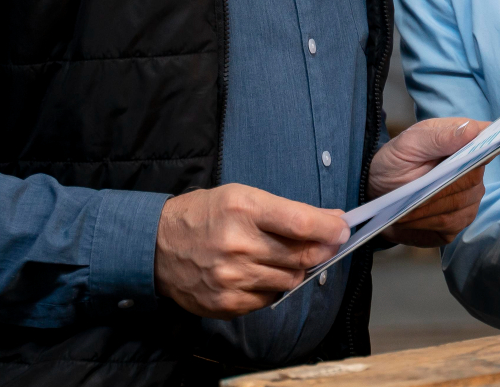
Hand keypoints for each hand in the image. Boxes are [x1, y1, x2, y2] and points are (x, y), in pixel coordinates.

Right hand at [153, 184, 349, 317]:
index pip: (301, 223)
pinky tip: (260, 273)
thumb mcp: (241, 196)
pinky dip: (273, 287)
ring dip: (296, 269)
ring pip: (290, 280)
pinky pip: (269, 299)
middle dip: (321, 250)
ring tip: (282, 257)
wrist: (155, 246)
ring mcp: (231, 278)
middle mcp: (237, 245)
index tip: (344, 229)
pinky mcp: (226, 303)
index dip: (330, 228)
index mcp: (243, 209)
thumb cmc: (204, 216)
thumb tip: (331, 221)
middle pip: (301, 255)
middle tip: (327, 244)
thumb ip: (286, 211)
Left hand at [369, 117, 490, 246]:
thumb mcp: (409, 143)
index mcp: (464, 141)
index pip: (490, 142)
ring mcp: (469, 198)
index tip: (479, 155)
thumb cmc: (396, 161)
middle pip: (472, 180)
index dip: (492, 147)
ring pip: (460, 206)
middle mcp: (473, 170)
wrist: (378, 192)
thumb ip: (440, 137)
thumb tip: (473, 130)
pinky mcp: (458, 222)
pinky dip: (426, 223)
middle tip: (413, 189)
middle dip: (441, 187)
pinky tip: (410, 218)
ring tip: (405, 206)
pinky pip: (451, 225)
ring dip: (429, 208)